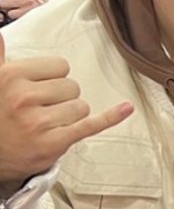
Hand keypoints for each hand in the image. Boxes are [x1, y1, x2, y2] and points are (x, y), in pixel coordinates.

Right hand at [0, 32, 133, 187]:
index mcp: (12, 76)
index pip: (61, 66)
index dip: (53, 78)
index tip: (39, 89)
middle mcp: (23, 97)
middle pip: (73, 87)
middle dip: (62, 98)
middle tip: (40, 110)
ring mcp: (39, 122)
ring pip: (82, 107)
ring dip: (70, 116)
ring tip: (46, 124)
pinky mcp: (54, 142)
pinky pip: (91, 125)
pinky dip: (111, 117)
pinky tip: (127, 107)